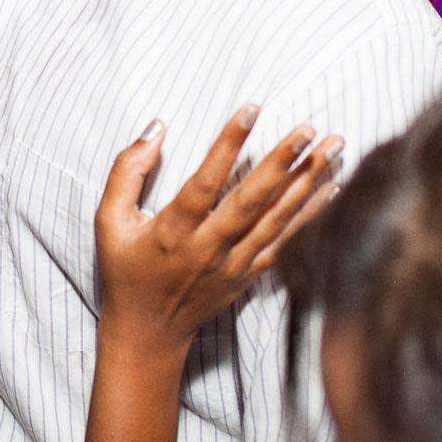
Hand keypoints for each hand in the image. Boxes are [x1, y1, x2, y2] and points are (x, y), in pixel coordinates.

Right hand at [94, 107, 340, 350]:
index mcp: (172, 233)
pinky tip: (333, 188)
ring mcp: (233, 265)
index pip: (205, 183)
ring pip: (277, 220)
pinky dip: (312, 215)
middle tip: (308, 129)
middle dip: (282, 163)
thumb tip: (157, 128)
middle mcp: (208, 250)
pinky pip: (287, 242)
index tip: (251, 109)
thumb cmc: (125, 270)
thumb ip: (128, 171)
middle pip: (251, 202)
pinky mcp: (249, 276)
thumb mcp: (109, 220)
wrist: (147, 332)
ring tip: (333, 147)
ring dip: (308, 182)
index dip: (228, 145)